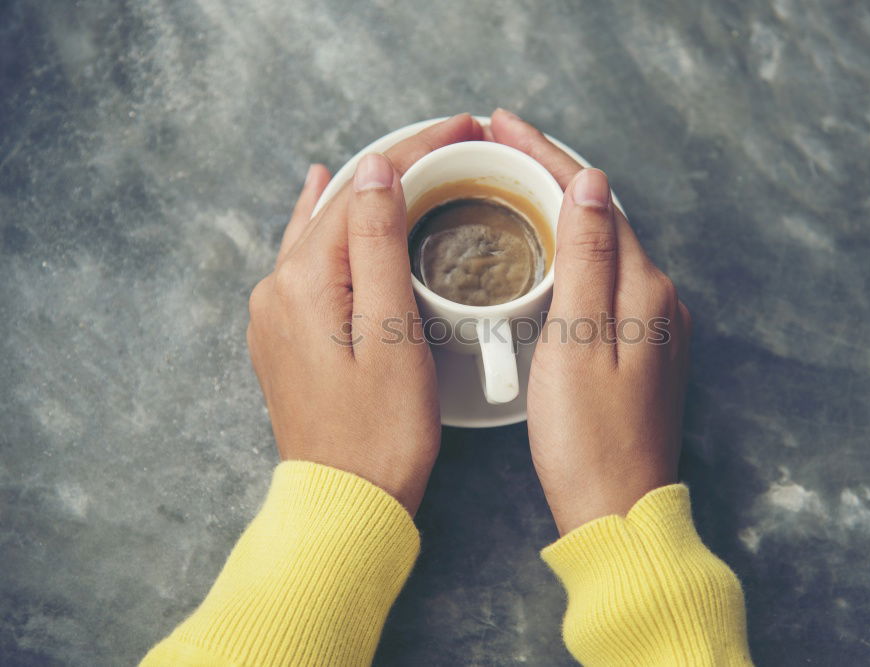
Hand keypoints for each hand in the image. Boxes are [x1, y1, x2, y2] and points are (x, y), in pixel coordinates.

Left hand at [247, 114, 482, 514]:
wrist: (346, 502)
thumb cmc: (382, 432)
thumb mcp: (392, 333)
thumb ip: (378, 245)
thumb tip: (375, 168)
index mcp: (304, 281)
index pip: (363, 189)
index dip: (417, 149)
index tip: (466, 128)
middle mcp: (277, 288)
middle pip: (340, 202)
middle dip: (397, 165)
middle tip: (455, 140)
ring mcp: (275, 312)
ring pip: (323, 227)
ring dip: (368, 192)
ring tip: (411, 159)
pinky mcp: (285, 334)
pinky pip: (309, 258)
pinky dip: (332, 224)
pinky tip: (327, 195)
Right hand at [489, 109, 691, 534]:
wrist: (617, 509)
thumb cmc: (588, 438)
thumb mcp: (577, 341)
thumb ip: (588, 259)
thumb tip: (591, 183)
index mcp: (643, 289)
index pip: (593, 199)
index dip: (546, 157)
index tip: (502, 125)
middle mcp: (657, 298)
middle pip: (601, 215)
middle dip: (550, 174)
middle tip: (498, 145)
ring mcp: (650, 324)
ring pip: (602, 245)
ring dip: (560, 209)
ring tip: (512, 183)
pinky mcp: (637, 349)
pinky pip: (603, 278)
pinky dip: (571, 251)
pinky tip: (544, 251)